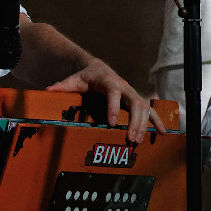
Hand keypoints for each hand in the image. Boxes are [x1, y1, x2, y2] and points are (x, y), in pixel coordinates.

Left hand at [46, 60, 166, 143]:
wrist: (99, 70)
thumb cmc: (86, 77)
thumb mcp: (74, 80)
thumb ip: (62, 86)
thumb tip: (48, 90)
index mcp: (109, 81)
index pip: (113, 92)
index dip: (113, 107)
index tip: (112, 123)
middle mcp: (124, 87)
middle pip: (134, 102)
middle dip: (134, 121)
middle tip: (130, 138)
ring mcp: (132, 94)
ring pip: (144, 108)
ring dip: (144, 125)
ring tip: (138, 141)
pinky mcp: (137, 101)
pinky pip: (150, 111)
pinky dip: (157, 122)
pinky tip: (163, 133)